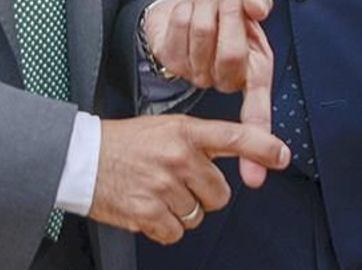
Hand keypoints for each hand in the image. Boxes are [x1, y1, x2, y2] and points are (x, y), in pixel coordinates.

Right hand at [90, 115, 289, 244]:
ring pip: (198, 216)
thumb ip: (197, 142)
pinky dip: (164, 227)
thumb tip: (231, 160)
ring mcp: (164, 186)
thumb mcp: (163, 127)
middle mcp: (177, 157)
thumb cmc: (122, 143)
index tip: (281, 155)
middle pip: (220, 194)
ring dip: (181, 211)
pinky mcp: (148, 212)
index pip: (233, 136)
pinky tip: (148, 208)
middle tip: (177, 182)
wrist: (80, 158)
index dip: (262, 147)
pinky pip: (176, 233)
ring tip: (156, 192)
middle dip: (203, 194)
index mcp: (183, 132)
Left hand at [142, 0, 275, 184]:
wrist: (186, 1)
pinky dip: (185, 9)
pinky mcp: (170, 58)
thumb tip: (258, 6)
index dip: (257, 136)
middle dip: (230, 14)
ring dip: (206, 5)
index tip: (255, 177)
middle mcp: (225, 78)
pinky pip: (179, 29)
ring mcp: (195, 71)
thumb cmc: (226, 3)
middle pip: (229, 54)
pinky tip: (188, 8)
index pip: (257, 110)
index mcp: (254, 70)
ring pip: (203, 34)